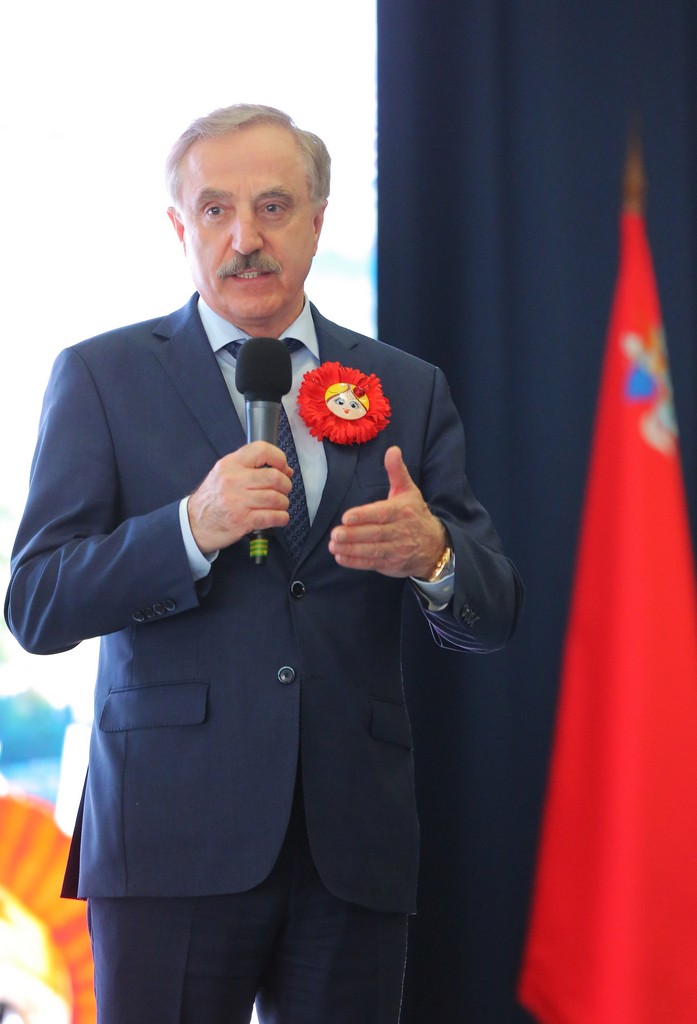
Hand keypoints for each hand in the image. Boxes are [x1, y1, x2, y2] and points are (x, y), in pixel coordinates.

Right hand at [187, 442, 292, 553]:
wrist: (195, 523)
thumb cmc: (213, 498)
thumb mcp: (225, 473)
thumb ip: (251, 468)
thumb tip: (285, 470)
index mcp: (230, 464)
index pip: (261, 450)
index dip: (279, 458)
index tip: (283, 467)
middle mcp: (233, 481)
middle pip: (274, 477)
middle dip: (285, 485)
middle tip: (283, 489)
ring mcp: (238, 502)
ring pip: (276, 498)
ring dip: (283, 503)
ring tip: (279, 504)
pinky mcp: (242, 521)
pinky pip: (272, 517)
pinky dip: (281, 517)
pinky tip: (278, 517)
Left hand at [328, 446, 447, 577]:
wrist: (434, 546)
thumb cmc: (415, 514)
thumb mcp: (408, 491)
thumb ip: (397, 471)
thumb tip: (392, 449)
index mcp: (402, 511)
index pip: (382, 514)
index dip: (364, 516)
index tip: (347, 517)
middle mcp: (400, 531)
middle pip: (375, 534)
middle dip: (354, 535)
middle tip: (335, 533)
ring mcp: (396, 550)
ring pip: (372, 551)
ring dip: (351, 549)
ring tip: (333, 545)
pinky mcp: (390, 564)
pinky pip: (371, 564)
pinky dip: (355, 562)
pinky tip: (340, 556)